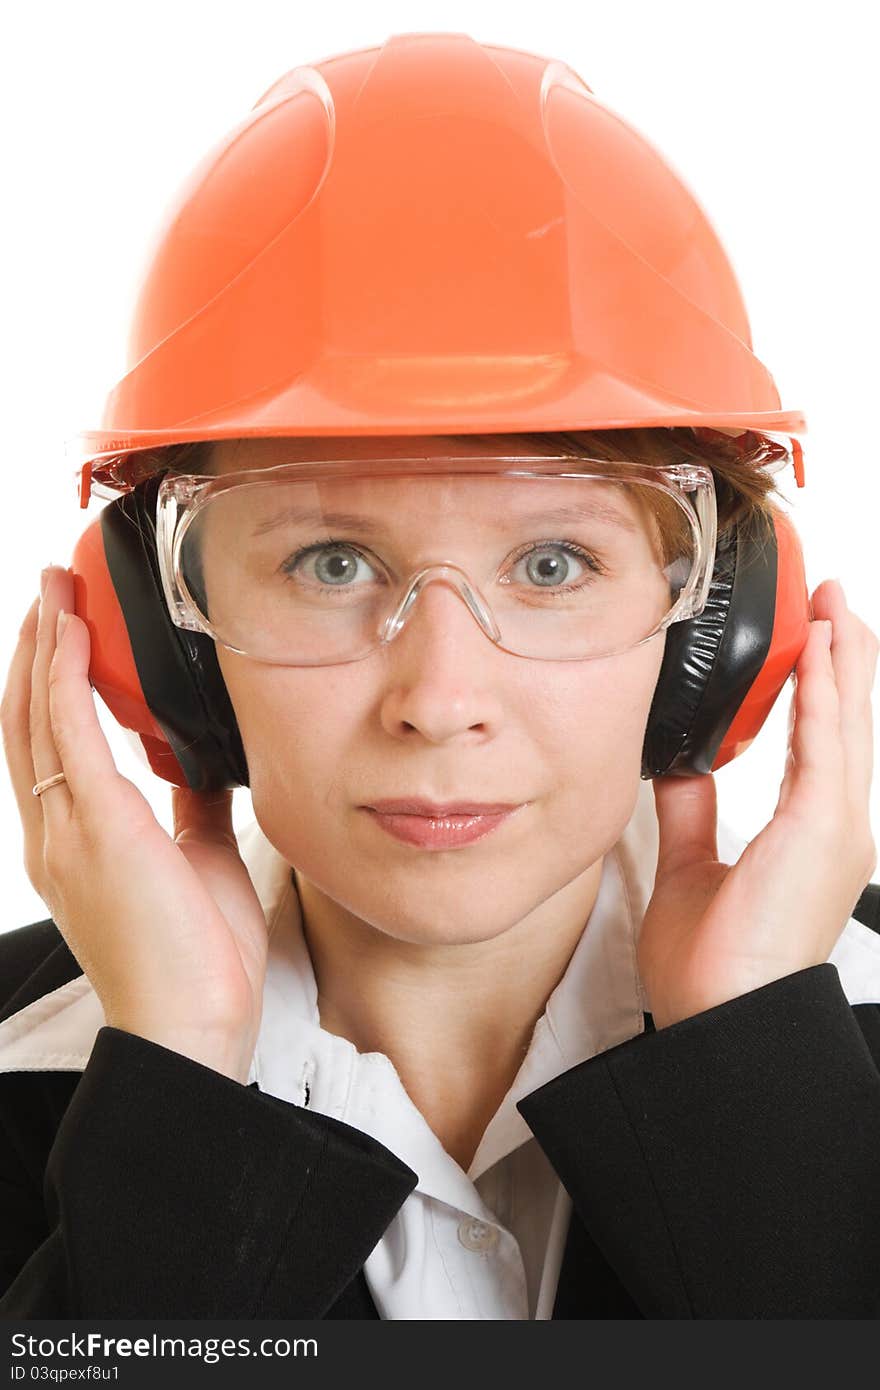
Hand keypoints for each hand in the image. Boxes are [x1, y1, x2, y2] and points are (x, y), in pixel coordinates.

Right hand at [0, 565, 268, 1081]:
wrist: (193, 1025)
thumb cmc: (197, 958)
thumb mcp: (197, 860)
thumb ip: (189, 809)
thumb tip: (198, 765)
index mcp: (75, 844)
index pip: (48, 747)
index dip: (46, 686)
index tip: (61, 634)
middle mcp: (54, 832)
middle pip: (27, 720)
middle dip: (35, 650)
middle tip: (49, 591)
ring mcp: (65, 828)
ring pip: (35, 714)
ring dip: (43, 645)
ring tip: (53, 591)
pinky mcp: (94, 823)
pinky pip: (65, 729)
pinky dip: (61, 672)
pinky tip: (67, 629)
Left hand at [637, 579, 878, 1028]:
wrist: (721, 1019)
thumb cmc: (711, 967)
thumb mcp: (691, 869)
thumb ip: (691, 811)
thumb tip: (679, 763)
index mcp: (807, 838)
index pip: (818, 746)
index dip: (818, 691)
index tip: (810, 644)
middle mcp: (832, 828)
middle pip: (845, 723)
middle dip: (839, 658)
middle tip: (829, 603)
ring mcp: (836, 827)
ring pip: (847, 722)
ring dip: (840, 658)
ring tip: (834, 606)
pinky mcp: (823, 826)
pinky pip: (826, 741)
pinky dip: (825, 690)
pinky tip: (820, 647)